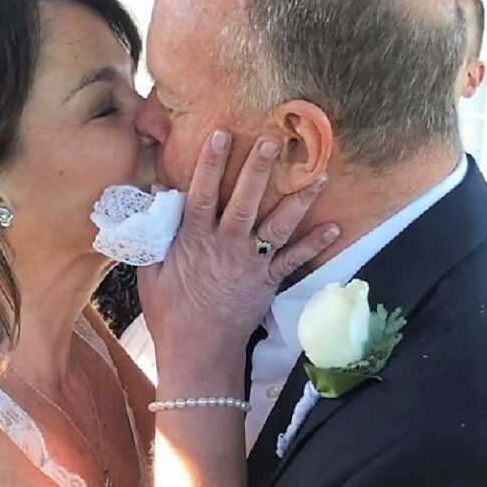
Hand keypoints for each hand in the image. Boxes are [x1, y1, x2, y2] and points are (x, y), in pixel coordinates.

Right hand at [140, 129, 339, 354]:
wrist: (198, 352)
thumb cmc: (170, 314)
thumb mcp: (150, 272)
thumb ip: (155, 233)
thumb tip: (157, 193)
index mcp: (194, 240)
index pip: (202, 194)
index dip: (211, 163)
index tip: (222, 134)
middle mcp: (225, 247)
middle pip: (245, 200)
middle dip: (259, 168)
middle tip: (275, 138)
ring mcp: (250, 264)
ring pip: (277, 226)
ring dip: (299, 200)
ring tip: (321, 173)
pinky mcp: (267, 283)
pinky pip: (294, 261)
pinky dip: (315, 245)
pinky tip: (335, 227)